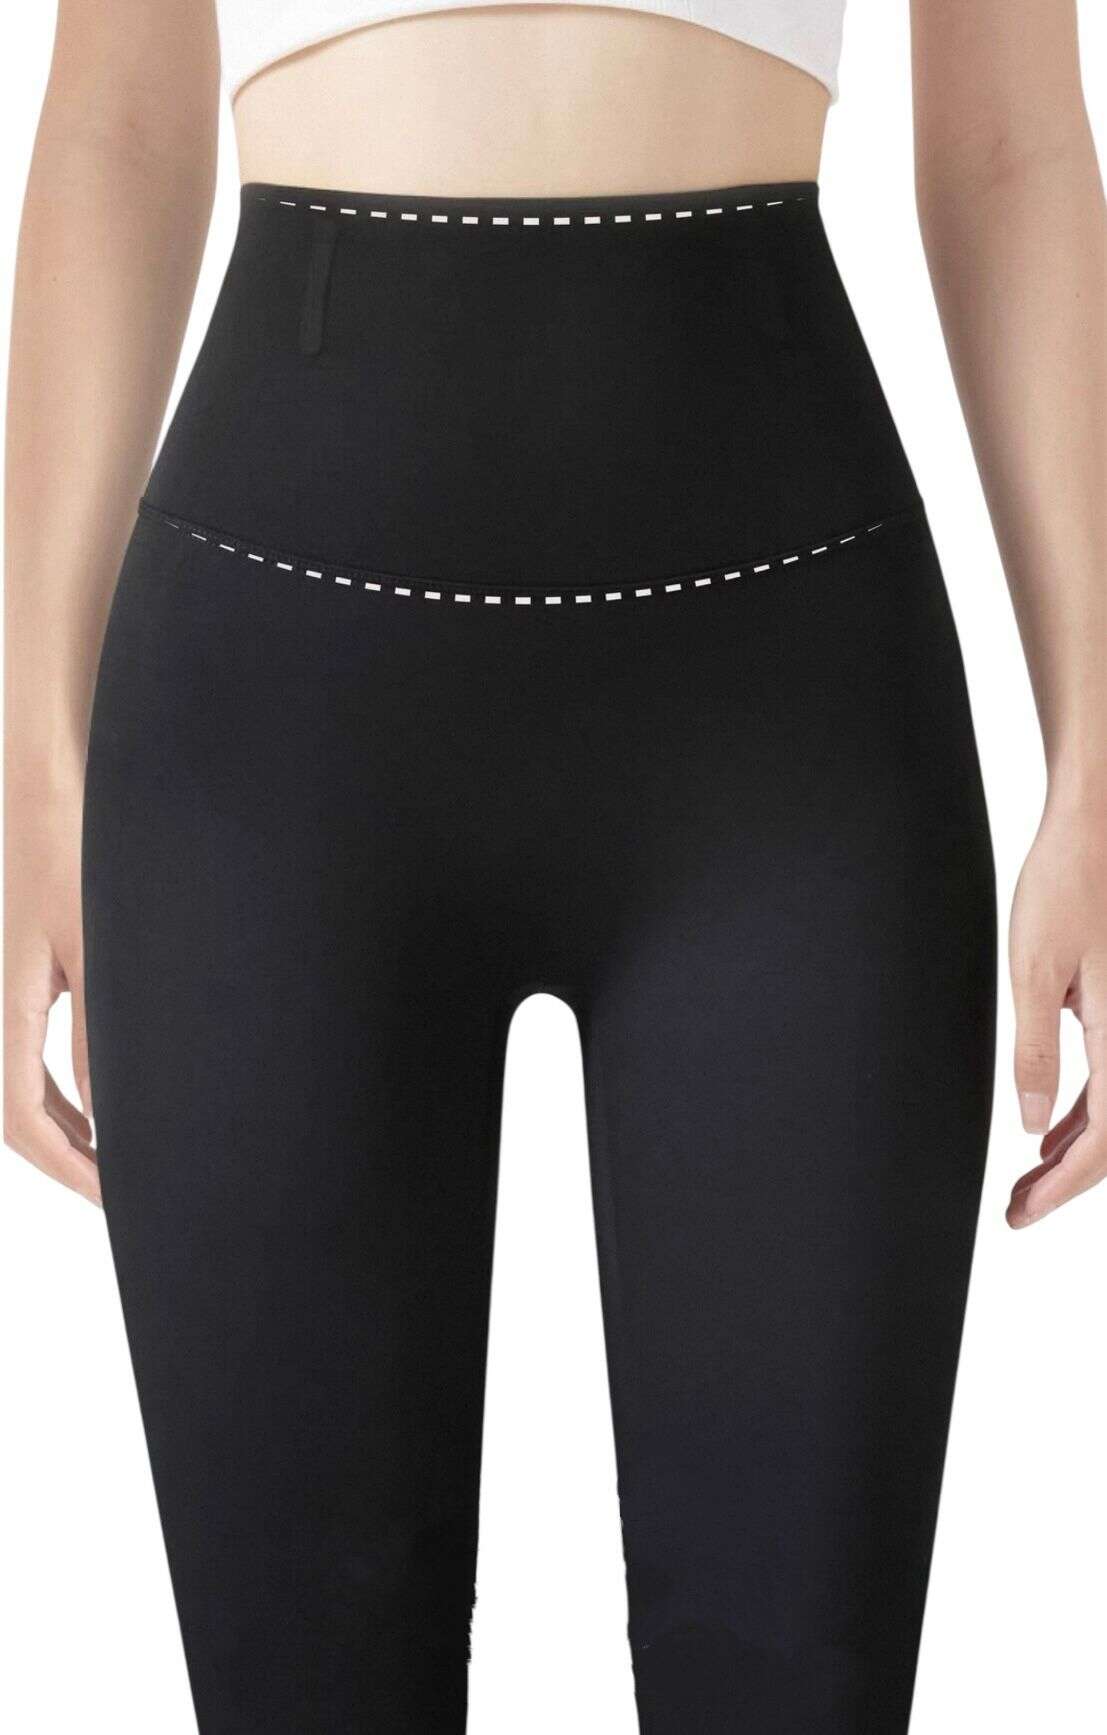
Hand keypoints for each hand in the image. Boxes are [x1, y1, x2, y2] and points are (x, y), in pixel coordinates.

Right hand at [4, 778, 99, 1203]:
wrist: (53, 783)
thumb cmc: (74, 851)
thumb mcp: (97, 946)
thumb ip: (98, 1028)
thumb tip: (107, 1104)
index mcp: (9, 1003)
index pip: (20, 1113)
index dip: (65, 1163)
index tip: (108, 1194)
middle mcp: (2, 1000)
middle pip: (15, 1107)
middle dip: (63, 1156)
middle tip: (116, 1191)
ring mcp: (16, 986)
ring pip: (21, 1080)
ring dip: (63, 1125)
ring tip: (112, 1157)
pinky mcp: (35, 968)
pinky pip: (35, 1046)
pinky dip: (64, 1086)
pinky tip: (101, 1096)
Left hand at [1007, 799, 1106, 1226]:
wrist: (1096, 826)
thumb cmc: (1065, 883)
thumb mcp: (1034, 969)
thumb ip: (1034, 1050)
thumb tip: (1030, 1125)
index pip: (1105, 1137)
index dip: (1064, 1185)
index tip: (1025, 1211)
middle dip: (1068, 1179)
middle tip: (1020, 1209)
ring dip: (1075, 1148)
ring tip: (1030, 1179)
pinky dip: (1084, 1111)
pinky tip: (1051, 1126)